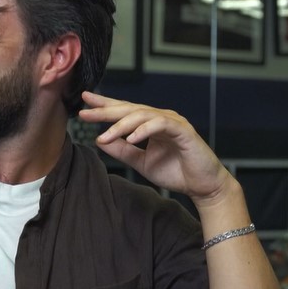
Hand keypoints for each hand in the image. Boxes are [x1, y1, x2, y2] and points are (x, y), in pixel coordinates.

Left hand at [78, 91, 233, 207]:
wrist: (203, 186)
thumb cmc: (176, 172)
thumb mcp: (141, 162)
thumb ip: (123, 151)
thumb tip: (99, 140)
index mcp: (151, 123)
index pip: (125, 110)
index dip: (105, 105)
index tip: (84, 102)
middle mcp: (161, 118)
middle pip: (129, 109)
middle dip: (106, 110)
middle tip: (85, 112)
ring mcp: (173, 122)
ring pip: (142, 115)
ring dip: (121, 125)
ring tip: (104, 135)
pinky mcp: (183, 131)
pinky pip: (160, 125)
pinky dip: (144, 130)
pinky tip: (130, 138)